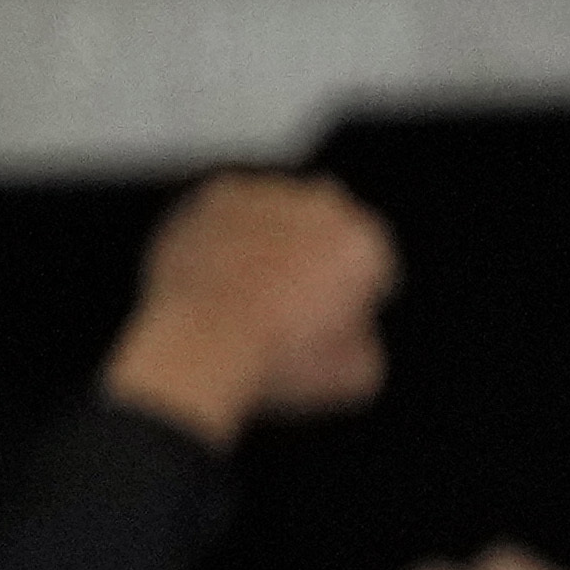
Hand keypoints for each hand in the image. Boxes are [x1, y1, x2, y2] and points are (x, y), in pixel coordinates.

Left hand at [103, 171, 401, 441]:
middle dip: (311, 259)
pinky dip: (223, 236)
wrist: (201, 344)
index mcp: (363, 242)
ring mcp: (268, 194)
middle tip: (283, 303)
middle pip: (325, 232)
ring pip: (277, 216)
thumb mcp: (351, 375)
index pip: (368, 265)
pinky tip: (214, 274)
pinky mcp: (217, 194)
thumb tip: (356, 339)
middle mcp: (322, 203)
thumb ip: (366, 345)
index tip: (323, 320)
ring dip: (267, 243)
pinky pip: (228, 213)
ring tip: (244, 292)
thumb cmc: (276, 362)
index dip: (348, 297)